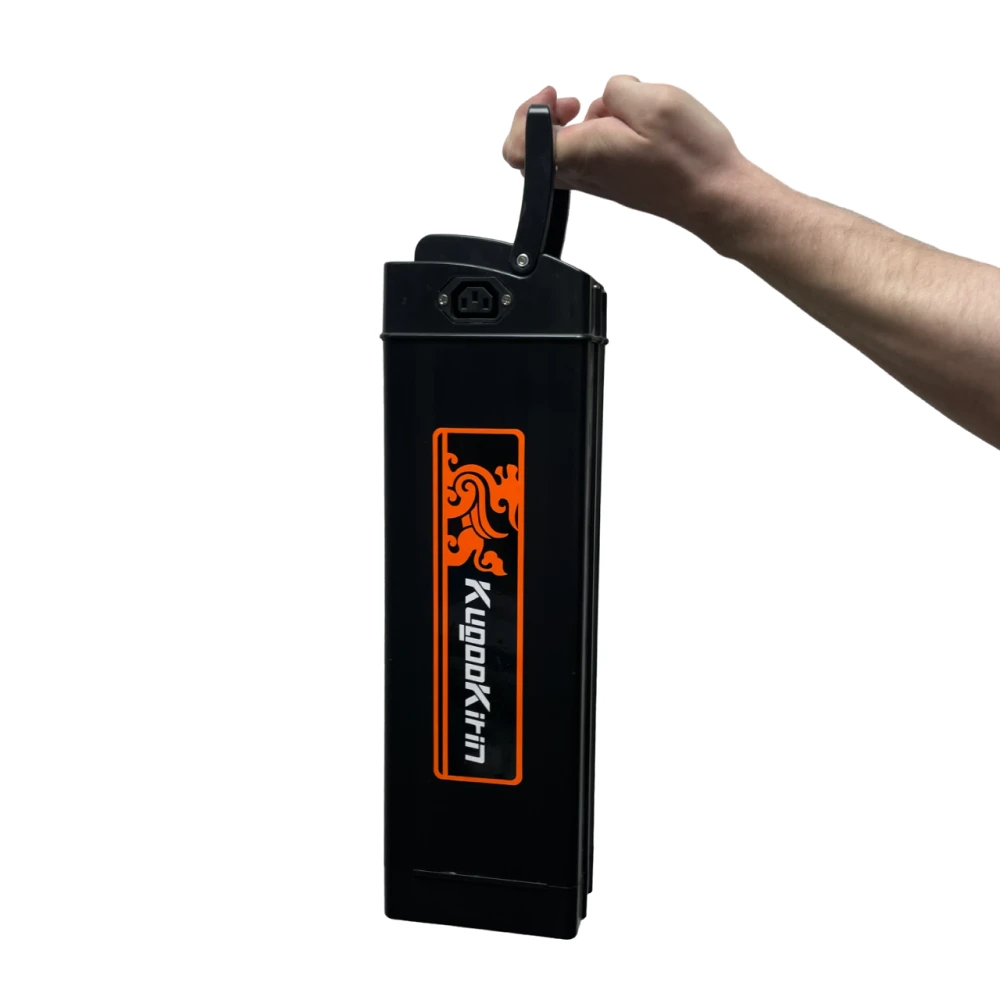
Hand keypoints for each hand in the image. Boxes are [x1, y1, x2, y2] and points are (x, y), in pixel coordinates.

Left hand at [502, 78, 746, 240]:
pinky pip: (590, 157)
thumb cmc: (689, 159)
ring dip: (578, 124)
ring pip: (565, 152)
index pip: (519, 149)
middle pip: (536, 152)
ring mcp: (599, 182)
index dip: (524, 116)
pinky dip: (598, 134)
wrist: (715, 197)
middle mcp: (585, 174)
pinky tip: (627, 124)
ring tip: (612, 109)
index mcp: (582, 155)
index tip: (551, 97)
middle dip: (548, 118)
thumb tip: (606, 96)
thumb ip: (615, 90)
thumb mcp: (653, 101)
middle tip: (570, 101)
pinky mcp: (615, 183)